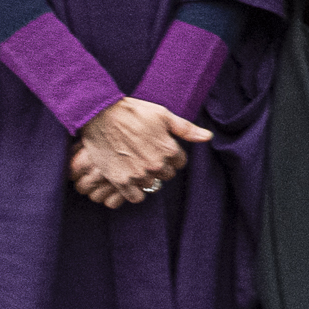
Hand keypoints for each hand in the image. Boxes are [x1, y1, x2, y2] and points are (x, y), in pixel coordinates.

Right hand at [69, 96, 209, 206]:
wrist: (100, 115)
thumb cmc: (133, 112)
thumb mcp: (163, 115)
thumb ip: (186, 129)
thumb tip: (208, 137)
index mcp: (168, 149)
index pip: (179, 162)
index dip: (171, 156)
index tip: (159, 149)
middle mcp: (156, 164)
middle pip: (166, 174)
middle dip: (160, 167)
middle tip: (145, 155)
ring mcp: (138, 173)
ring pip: (151, 184)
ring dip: (146, 177)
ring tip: (135, 164)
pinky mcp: (120, 180)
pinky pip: (135, 197)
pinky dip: (134, 191)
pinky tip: (129, 179)